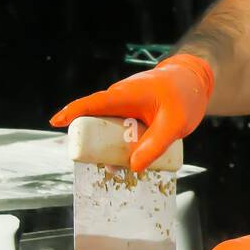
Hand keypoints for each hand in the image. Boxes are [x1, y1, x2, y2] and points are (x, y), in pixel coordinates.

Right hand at [49, 53, 213, 170]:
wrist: (194, 82)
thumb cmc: (184, 96)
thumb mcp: (175, 124)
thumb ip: (156, 144)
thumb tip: (133, 167)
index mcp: (125, 94)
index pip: (94, 103)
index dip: (73, 112)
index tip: (54, 122)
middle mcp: (120, 100)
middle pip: (96, 123)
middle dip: (94, 145)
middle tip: (108, 165)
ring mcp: (124, 108)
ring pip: (107, 131)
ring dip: (110, 149)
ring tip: (123, 167)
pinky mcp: (130, 116)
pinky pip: (119, 133)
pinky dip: (121, 146)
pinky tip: (134, 160)